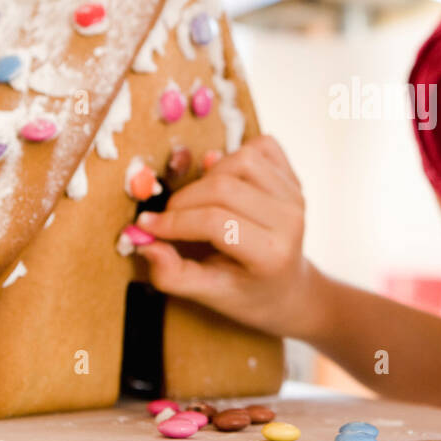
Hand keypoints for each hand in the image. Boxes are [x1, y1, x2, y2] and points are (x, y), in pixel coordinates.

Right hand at [134, 135, 318, 339]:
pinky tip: (225, 180)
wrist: (287, 287)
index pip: (216, 223)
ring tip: (198, 201)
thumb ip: (173, 274)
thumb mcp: (208, 295)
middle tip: (167, 217)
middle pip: (225, 187)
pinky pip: (262, 146)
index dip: (174, 222)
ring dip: (209, 175)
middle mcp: (290, 220)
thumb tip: (145, 243)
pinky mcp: (294, 178)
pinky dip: (236, 155)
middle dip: (183, 199)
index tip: (146, 226)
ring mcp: (295, 195)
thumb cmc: (246, 292)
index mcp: (271, 254)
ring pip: (242, 159)